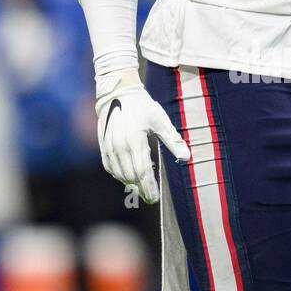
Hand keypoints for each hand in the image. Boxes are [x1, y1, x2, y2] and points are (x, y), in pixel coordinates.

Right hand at [95, 68, 189, 201]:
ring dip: (130, 183)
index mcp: (135, 141)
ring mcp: (109, 147)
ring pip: (119, 174)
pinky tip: (127, 177)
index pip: (142, 172)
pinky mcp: (103, 146)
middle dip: (141, 189)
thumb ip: (173, 140)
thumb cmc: (141, 106)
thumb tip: (186, 156)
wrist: (117, 92)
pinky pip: (109, 167)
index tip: (154, 198)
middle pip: (130, 177)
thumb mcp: (160, 120)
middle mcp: (120, 147)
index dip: (148, 188)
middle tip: (150, 197)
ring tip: (141, 188)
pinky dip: (118, 175)